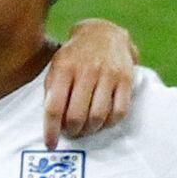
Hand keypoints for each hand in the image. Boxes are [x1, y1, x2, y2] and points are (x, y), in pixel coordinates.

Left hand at [43, 20, 138, 142]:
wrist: (104, 32)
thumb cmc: (76, 55)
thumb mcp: (57, 65)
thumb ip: (52, 91)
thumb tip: (52, 122)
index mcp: (64, 67)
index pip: (54, 107)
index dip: (51, 130)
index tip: (50, 144)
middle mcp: (87, 70)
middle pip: (77, 116)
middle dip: (72, 131)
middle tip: (71, 133)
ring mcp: (108, 74)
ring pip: (98, 117)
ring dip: (90, 130)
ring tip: (86, 129)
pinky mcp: (126, 79)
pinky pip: (119, 112)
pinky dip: (109, 123)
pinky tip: (103, 122)